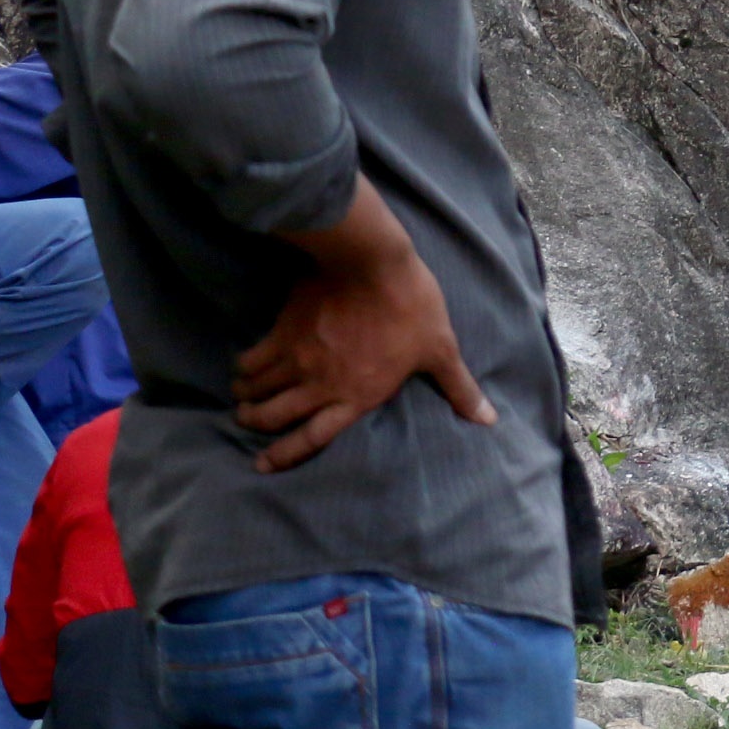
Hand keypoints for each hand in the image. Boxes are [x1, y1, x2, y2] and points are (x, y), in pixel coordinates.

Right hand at [233, 238, 495, 472]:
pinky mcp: (284, 330)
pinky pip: (254, 357)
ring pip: (259, 389)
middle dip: (257, 425)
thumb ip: (458, 388)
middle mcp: (321, 384)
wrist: (371, 263)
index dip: (286, 455)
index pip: (314, 438)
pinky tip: (241, 367)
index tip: (263, 464)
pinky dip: (244, 366)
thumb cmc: (411, 307)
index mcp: (357, 396)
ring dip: (247, 399)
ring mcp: (298, 358)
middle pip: (276, 416)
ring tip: (241, 401)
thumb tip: (487, 419)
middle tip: (246, 424)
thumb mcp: (441, 350)